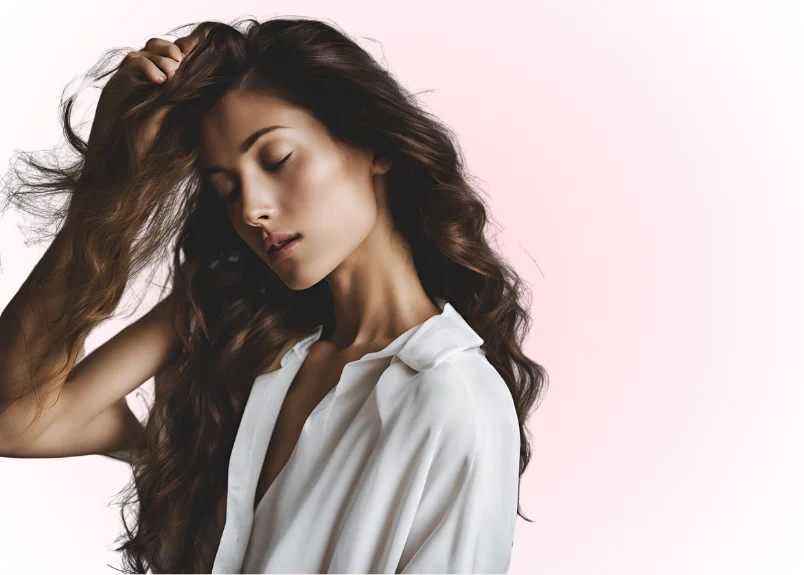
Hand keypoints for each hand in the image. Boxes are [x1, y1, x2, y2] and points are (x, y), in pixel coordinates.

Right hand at [87, 30, 207, 162]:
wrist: (120, 156)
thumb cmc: (146, 142)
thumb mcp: (168, 115)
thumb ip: (178, 98)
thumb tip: (199, 87)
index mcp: (153, 82)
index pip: (166, 55)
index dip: (178, 52)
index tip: (192, 56)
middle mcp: (139, 77)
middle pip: (154, 46)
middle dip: (170, 49)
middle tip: (181, 62)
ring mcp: (127, 79)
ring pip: (144, 52)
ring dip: (161, 58)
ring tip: (172, 74)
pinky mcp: (117, 82)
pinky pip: (133, 63)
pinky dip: (148, 66)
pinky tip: (160, 80)